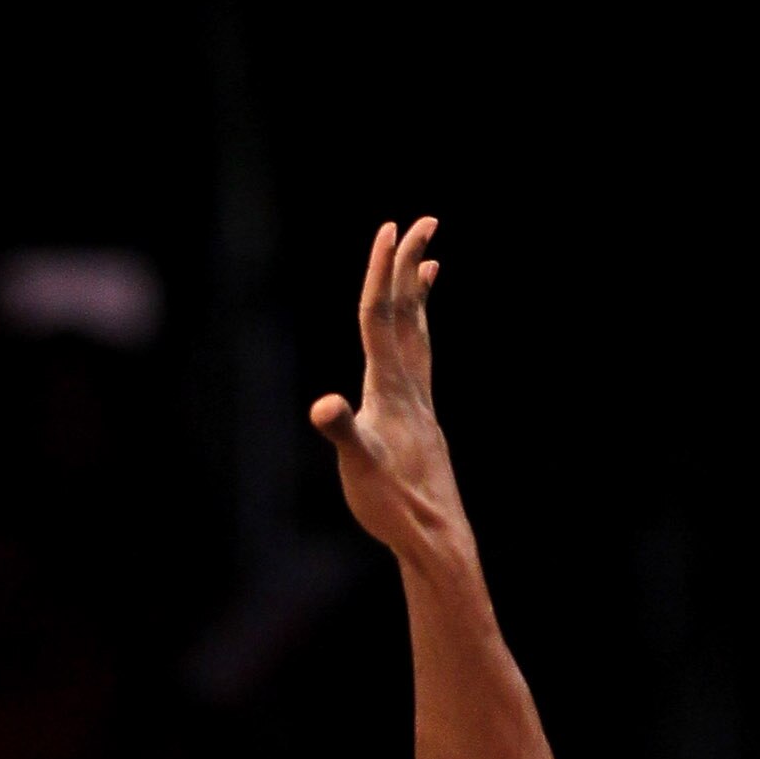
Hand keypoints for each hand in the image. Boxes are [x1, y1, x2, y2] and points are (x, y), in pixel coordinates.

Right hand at [311, 219, 463, 560]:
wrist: (435, 537)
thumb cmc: (393, 504)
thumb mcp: (359, 467)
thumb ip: (342, 432)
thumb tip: (324, 406)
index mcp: (389, 389)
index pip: (381, 318)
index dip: (382, 272)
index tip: (390, 229)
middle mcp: (410, 389)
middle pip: (406, 315)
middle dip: (409, 266)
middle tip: (421, 222)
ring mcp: (419, 406)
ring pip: (418, 338)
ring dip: (419, 298)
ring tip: (431, 265)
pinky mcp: (422, 425)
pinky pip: (420, 366)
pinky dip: (419, 341)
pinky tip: (415, 347)